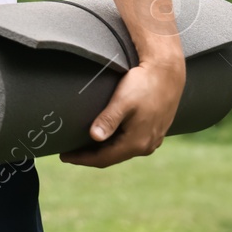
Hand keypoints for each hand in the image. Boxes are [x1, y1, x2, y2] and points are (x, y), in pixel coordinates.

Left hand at [59, 57, 185, 166]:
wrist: (168, 72)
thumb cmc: (144, 84)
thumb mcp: (122, 101)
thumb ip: (108, 120)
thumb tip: (94, 136)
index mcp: (137, 142)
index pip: (104, 158)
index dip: (82, 158)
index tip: (64, 156)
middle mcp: (147, 145)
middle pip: (112, 156)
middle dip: (90, 155)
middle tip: (69, 151)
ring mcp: (153, 139)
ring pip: (122, 150)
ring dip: (103, 149)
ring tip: (83, 145)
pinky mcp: (155, 130)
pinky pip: (131, 142)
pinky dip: (115, 142)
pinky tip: (105, 135)